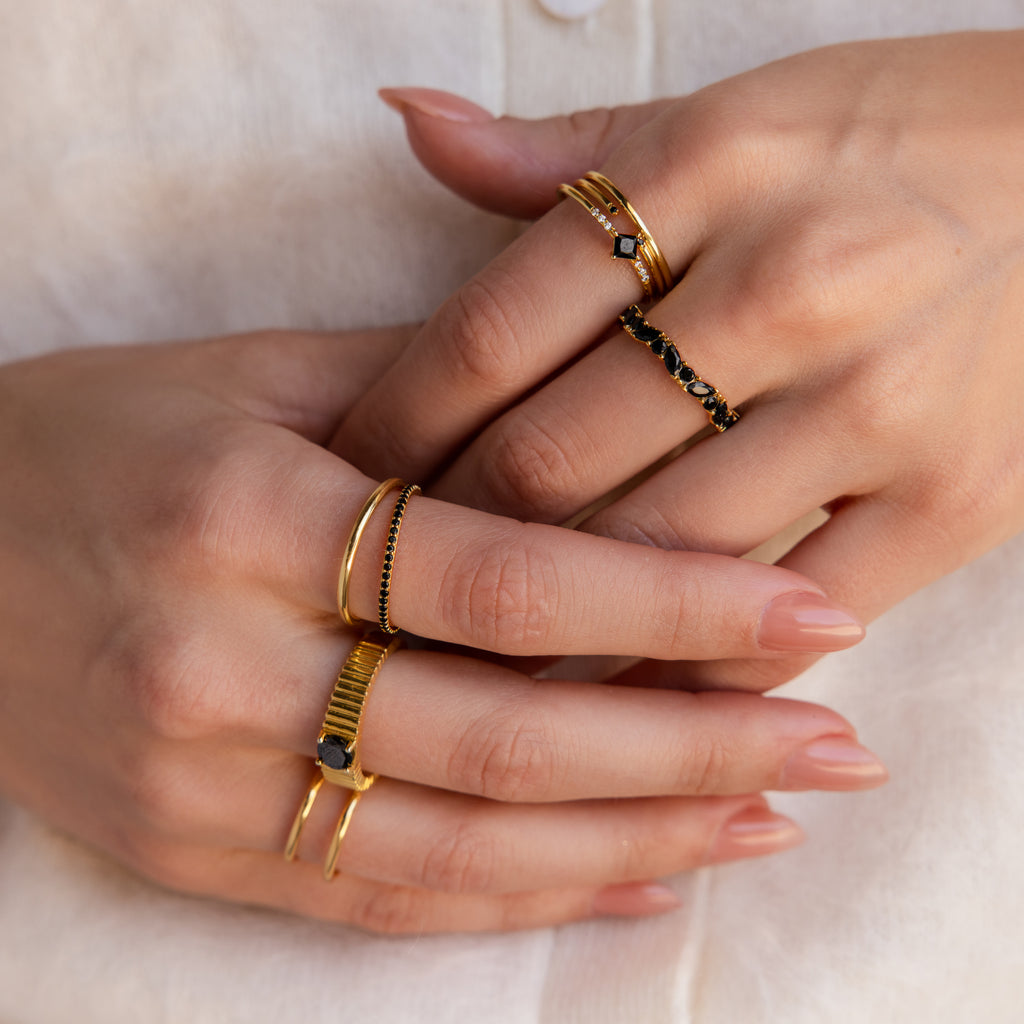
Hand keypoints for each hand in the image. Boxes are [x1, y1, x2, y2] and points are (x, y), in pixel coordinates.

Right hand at [0, 332, 881, 933]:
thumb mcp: (251, 382)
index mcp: (251, 521)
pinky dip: (529, 900)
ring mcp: (202, 789)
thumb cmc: (100, 438)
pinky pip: (385, 900)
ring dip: (638, 840)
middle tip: (837, 745)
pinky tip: (641, 881)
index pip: (508, 584)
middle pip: (511, 737)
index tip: (809, 617)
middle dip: (695, 747)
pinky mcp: (193, 856)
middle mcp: (227, 670)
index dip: (674, 606)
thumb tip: (598, 446)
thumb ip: (426, 408)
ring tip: (770, 819)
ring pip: (466, 846)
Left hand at [337, 31, 1023, 692]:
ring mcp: (879, 400)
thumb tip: (409, 125)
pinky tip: (629, 691)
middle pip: (549, 464)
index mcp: (703, 171)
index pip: (486, 337)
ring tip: (471, 662)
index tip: (338, 499)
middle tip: (381, 598)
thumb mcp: (724, 115)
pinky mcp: (957, 497)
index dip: (388, 436)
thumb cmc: (886, 143)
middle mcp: (785, 285)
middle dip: (444, 547)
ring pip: (654, 558)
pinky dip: (696, 667)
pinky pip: (788, 616)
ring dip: (547, 629)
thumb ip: (559, 152)